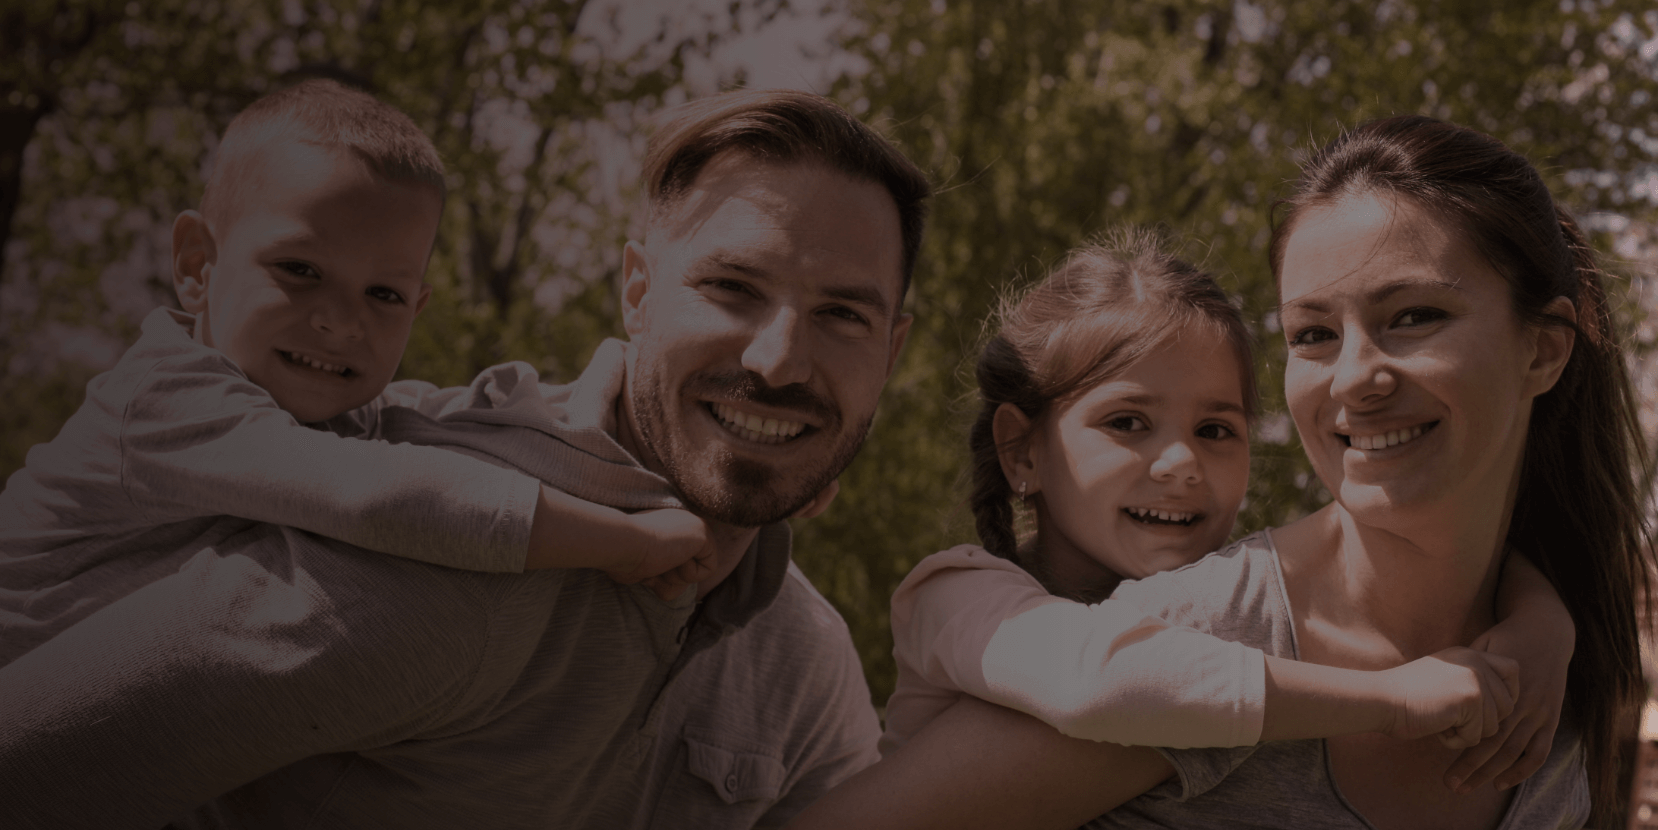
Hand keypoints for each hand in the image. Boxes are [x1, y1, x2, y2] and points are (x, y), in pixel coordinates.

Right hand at [606, 508, 714, 600]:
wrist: (622, 544)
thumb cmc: (622, 556)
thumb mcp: (641, 567)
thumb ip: (657, 572)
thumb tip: (669, 590)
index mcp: (667, 527)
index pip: (675, 563)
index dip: (659, 576)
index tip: (643, 564)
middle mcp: (683, 523)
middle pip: (687, 568)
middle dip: (668, 577)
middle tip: (652, 563)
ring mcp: (695, 526)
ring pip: (695, 571)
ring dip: (675, 577)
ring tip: (659, 559)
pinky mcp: (705, 534)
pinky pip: (708, 569)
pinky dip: (688, 574)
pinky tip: (672, 557)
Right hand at [1378, 647, 1517, 748]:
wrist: (1381, 698)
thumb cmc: (1404, 695)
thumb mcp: (1442, 677)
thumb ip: (1468, 681)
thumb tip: (1501, 704)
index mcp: (1469, 655)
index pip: (1513, 670)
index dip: (1507, 693)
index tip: (1485, 707)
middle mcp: (1476, 662)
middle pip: (1507, 705)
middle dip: (1483, 721)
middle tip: (1451, 717)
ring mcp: (1475, 679)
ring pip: (1493, 725)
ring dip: (1467, 733)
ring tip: (1440, 721)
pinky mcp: (1471, 700)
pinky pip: (1476, 736)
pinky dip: (1455, 740)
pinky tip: (1436, 726)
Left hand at [1442, 626, 1569, 793]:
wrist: (1546, 629)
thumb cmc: (1504, 637)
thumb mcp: (1480, 646)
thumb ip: (1465, 668)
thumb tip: (1437, 684)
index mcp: (1501, 687)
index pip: (1479, 725)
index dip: (1460, 746)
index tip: (1437, 753)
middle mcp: (1522, 704)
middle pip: (1493, 745)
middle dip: (1470, 768)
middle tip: (1450, 785)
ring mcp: (1539, 713)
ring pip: (1513, 752)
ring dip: (1490, 773)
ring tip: (1467, 787)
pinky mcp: (1552, 718)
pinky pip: (1539, 751)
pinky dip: (1522, 770)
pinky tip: (1501, 782)